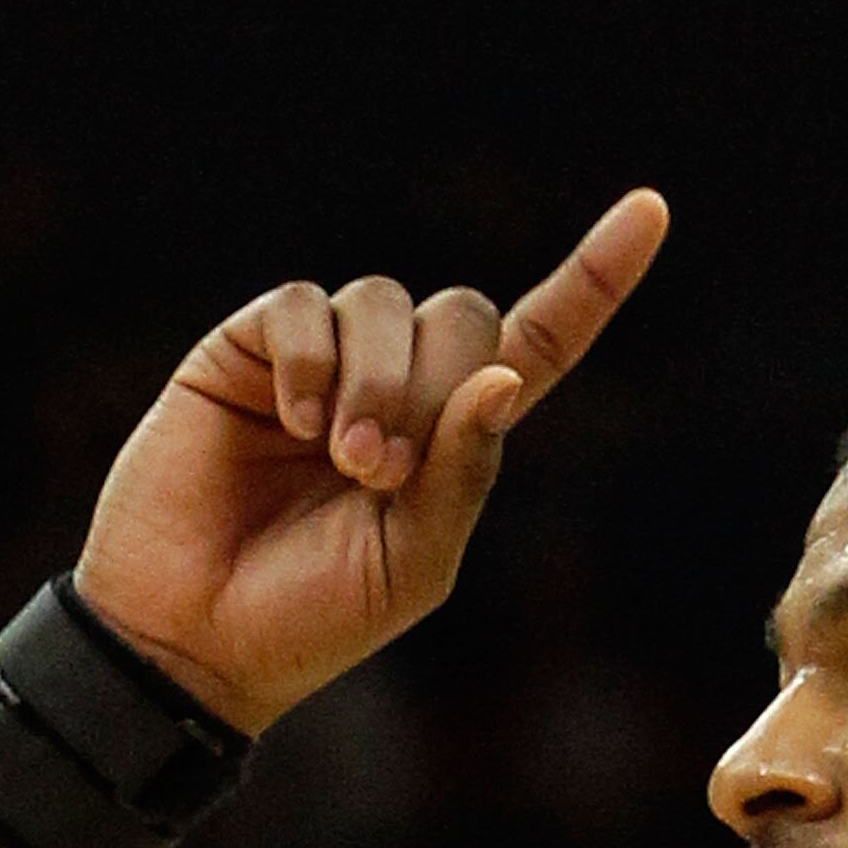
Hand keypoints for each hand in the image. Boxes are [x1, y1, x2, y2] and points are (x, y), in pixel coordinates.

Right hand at [73, 188, 667, 732]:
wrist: (194, 635)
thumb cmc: (310, 619)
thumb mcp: (415, 564)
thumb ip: (464, 475)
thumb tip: (501, 378)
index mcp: (452, 442)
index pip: (538, 345)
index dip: (593, 281)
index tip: (652, 211)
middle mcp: (395, 386)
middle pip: (463, 313)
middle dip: (439, 386)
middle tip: (385, 474)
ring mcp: (323, 360)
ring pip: (387, 303)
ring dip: (379, 384)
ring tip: (345, 462)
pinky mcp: (249, 347)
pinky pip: (306, 305)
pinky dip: (313, 359)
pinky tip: (295, 422)